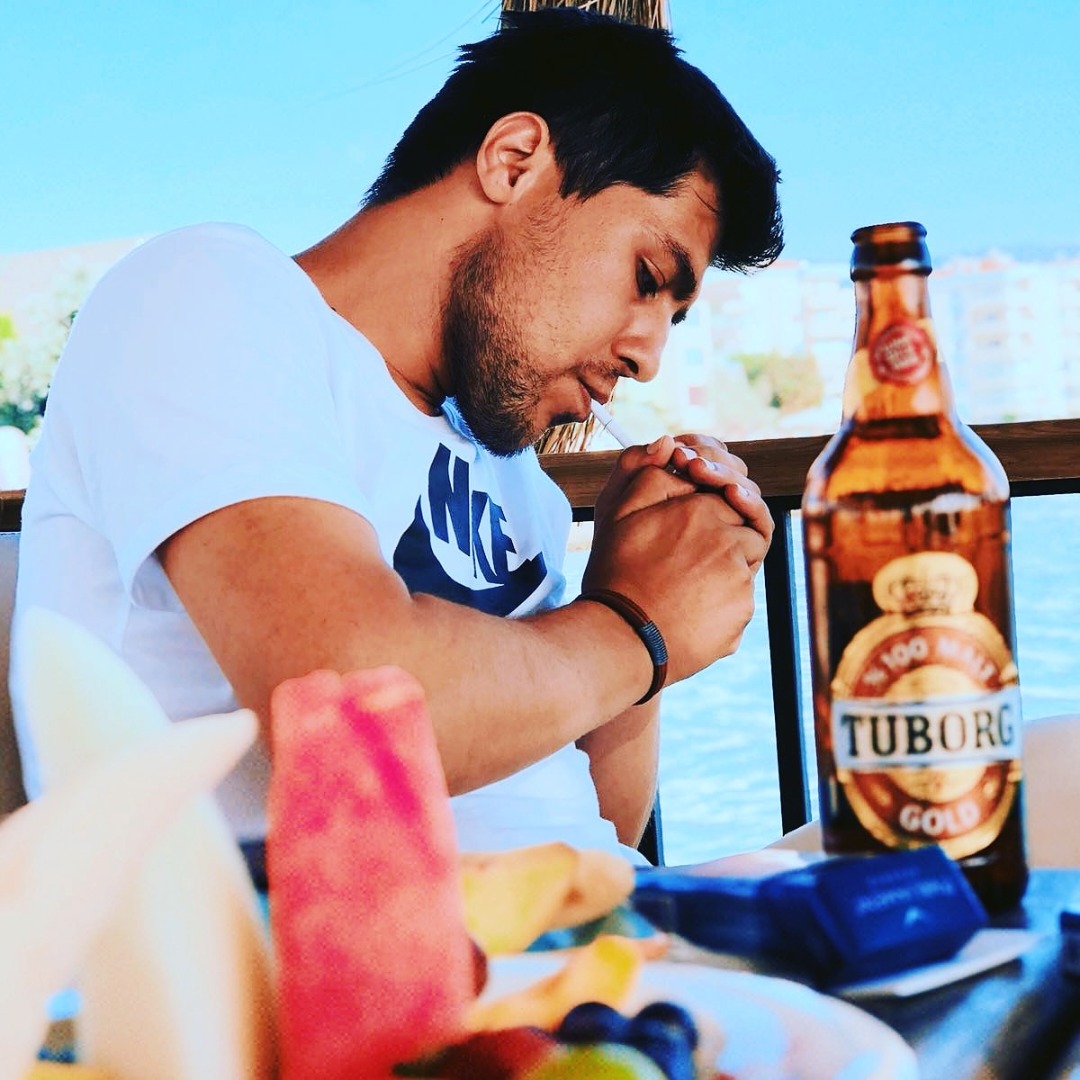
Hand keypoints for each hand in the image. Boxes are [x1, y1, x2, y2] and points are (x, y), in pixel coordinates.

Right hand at [584, 432, 773, 683]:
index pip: (733, 491)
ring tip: (682, 579)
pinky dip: (720, 600)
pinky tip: (688, 606)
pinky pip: (738, 600)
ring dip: (724, 566)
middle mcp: (730, 544)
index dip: (718, 494)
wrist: (619, 638)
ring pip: (743, 564)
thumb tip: (668, 442)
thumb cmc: (614, 572)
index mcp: (704, 511)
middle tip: (688, 549)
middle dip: (726, 531)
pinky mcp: (740, 616)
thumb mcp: (616, 510)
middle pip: (746, 527)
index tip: (699, 505)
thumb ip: (641, 469)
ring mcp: (740, 583)